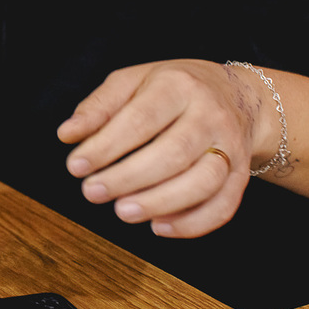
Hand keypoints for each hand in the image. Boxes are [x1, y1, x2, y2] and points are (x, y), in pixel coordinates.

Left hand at [58, 60, 262, 237]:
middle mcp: (210, 116)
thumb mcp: (132, 81)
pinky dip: (193, 223)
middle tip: (92, 192)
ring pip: (202, 182)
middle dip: (128, 178)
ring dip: (160, 203)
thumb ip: (98, 106)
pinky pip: (224, 205)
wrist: (237, 95)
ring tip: (122, 212)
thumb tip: (67, 134)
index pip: (140, 119)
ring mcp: (231, 147)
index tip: (75, 166)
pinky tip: (159, 227)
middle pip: (172, 153)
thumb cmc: (172, 88)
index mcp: (178, 86)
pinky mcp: (241, 175)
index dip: (106, 146)